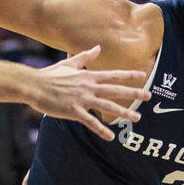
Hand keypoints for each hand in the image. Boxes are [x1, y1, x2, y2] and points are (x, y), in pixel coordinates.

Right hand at [27, 45, 149, 139]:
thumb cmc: (50, 75)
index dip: (129, 75)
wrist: (34, 85)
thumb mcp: (69, 63)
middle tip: (149, 95)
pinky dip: (101, 130)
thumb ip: (85, 57)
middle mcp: (89, 87)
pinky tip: (111, 137)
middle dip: (134, 92)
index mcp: (88, 76)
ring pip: (108, 106)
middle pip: (116, 90)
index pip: (113, 75)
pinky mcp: (74, 111)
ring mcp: (82, 99)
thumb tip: (97, 47)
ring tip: (137, 117)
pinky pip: (91, 122)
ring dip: (124, 112)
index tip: (143, 76)